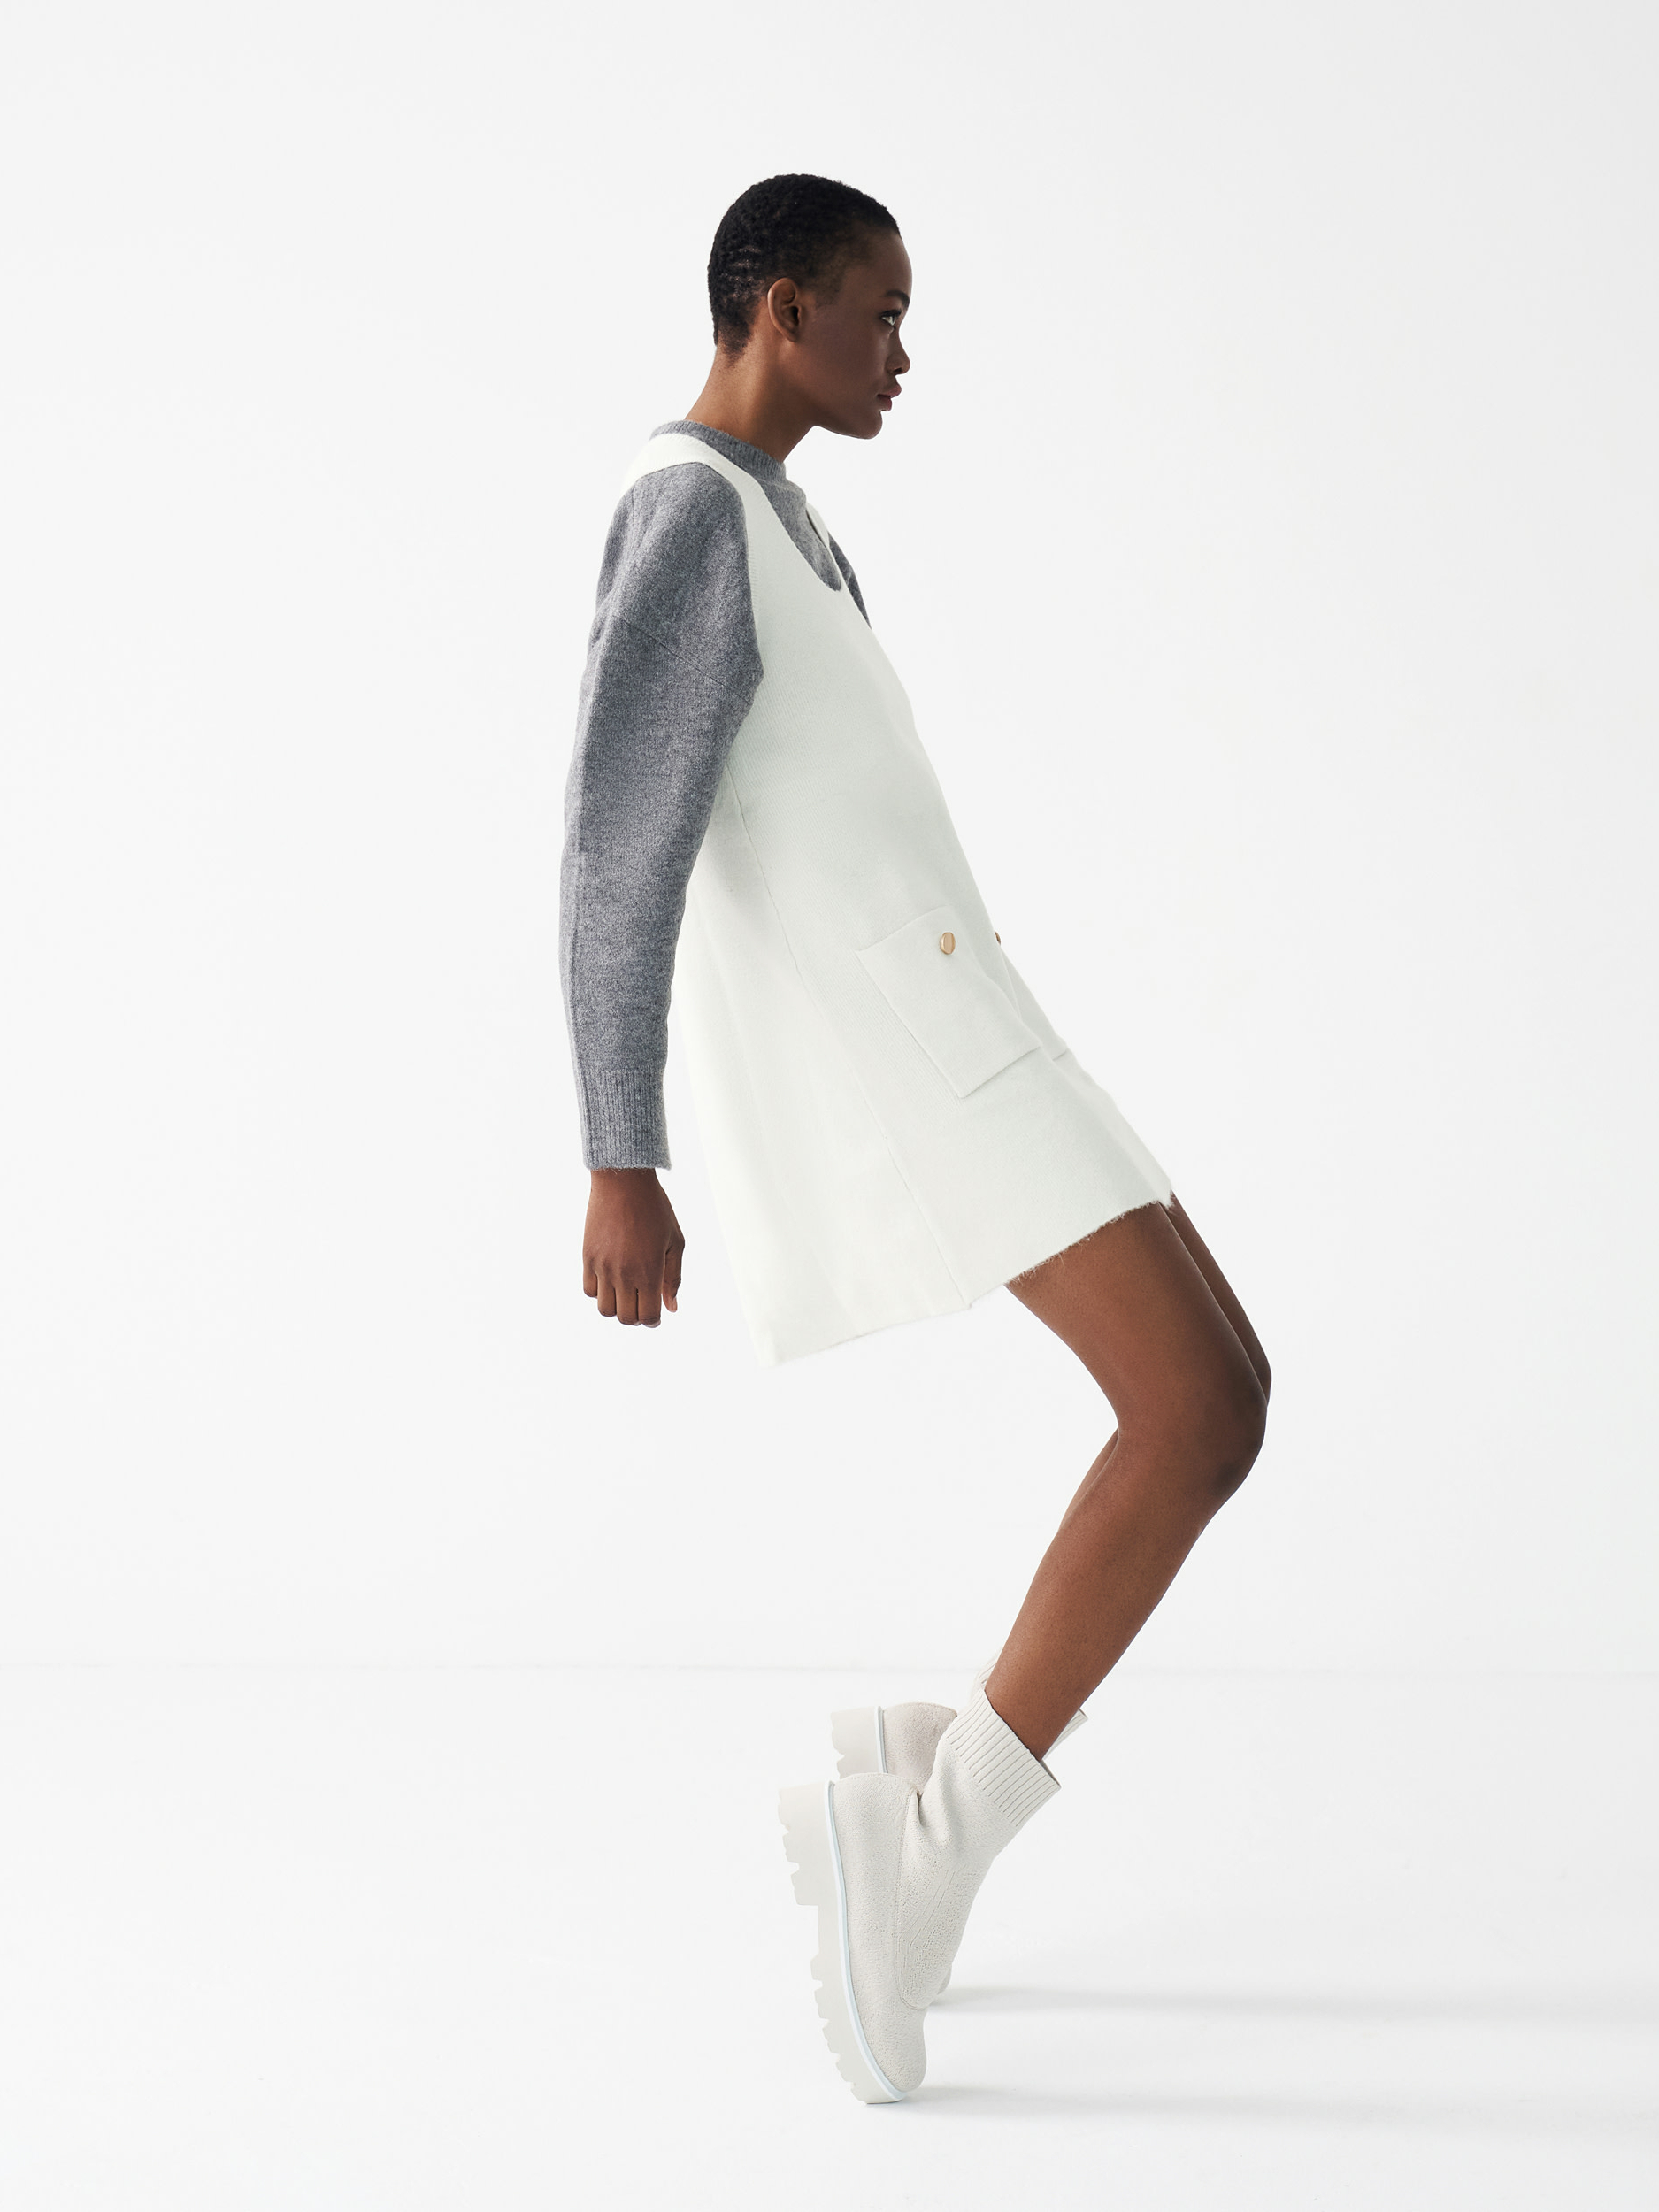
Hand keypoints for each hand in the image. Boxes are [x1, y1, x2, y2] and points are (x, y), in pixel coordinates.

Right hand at [582, 1168, 684, 1327]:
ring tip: (625, 1291)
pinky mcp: (588, 1257)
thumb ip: (673, 1278)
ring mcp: (603, 1267)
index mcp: (650, 1272)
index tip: (656, 1314)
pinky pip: (589, 1290)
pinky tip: (611, 1278)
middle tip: (642, 1301)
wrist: (624, 1182)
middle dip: (636, 1316)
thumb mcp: (674, 1243)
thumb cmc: (655, 1210)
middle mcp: (625, 1274)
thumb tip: (671, 1308)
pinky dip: (600, 1291)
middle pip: (625, 1318)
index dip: (654, 1321)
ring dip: (616, 1307)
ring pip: (605, 1310)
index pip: (648, 1317)